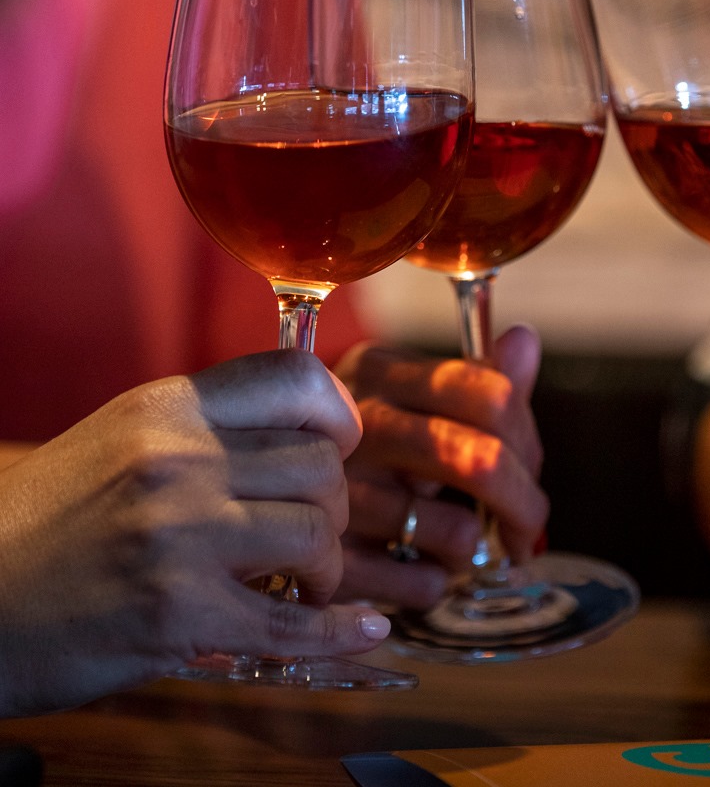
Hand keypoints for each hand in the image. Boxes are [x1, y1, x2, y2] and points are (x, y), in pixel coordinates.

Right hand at [0, 350, 390, 717]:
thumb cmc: (47, 520)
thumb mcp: (120, 438)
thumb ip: (207, 428)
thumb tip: (304, 426)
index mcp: (167, 409)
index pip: (293, 378)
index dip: (336, 410)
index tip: (341, 441)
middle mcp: (178, 461)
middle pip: (320, 462)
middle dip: (332, 501)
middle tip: (310, 527)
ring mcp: (180, 537)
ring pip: (316, 532)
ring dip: (327, 563)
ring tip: (304, 578)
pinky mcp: (178, 615)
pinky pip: (290, 621)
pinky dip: (339, 629)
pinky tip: (366, 629)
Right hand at [333, 325, 547, 608]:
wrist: (243, 502)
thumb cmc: (351, 449)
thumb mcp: (404, 398)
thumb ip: (473, 377)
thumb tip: (524, 340)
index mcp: (379, 371)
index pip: (487, 393)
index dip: (527, 439)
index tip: (530, 468)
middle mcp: (354, 425)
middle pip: (480, 459)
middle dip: (524, 503)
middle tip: (526, 529)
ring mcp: (334, 495)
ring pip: (457, 530)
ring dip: (474, 547)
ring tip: (458, 547)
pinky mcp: (327, 563)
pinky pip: (422, 582)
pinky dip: (437, 582)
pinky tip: (418, 568)